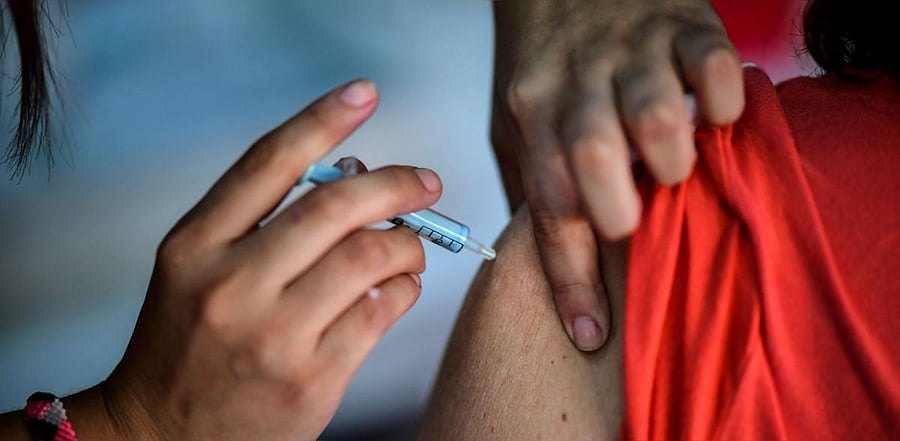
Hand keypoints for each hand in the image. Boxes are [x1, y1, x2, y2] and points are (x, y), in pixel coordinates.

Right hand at [100, 80, 441, 440]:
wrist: (162, 433)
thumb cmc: (188, 340)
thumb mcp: (196, 268)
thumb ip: (259, 220)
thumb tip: (353, 173)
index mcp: (195, 245)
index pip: (268, 162)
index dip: (323, 119)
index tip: (364, 93)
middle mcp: (231, 284)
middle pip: (335, 205)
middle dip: (395, 183)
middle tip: (425, 182)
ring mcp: (272, 335)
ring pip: (369, 257)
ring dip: (407, 242)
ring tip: (410, 246)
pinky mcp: (311, 380)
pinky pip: (381, 312)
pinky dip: (403, 289)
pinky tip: (397, 288)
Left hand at [491, 0, 743, 349]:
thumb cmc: (545, 64)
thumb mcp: (515, 120)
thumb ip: (533, 181)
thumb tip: (549, 261)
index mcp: (534, 110)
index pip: (547, 202)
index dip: (568, 277)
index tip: (589, 333)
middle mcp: (578, 80)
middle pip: (593, 155)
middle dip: (618, 211)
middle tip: (631, 225)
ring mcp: (632, 50)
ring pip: (653, 115)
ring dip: (671, 161)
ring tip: (671, 171)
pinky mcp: (687, 24)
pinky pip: (713, 67)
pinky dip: (721, 103)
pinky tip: (712, 118)